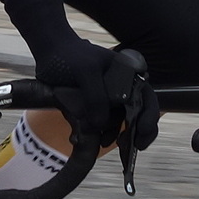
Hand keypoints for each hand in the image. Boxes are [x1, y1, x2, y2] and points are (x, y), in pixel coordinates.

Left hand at [3, 0, 147, 146]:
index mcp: (128, 76)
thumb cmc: (70, 55)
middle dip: (135, 132)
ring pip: (118, 122)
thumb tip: (100, 125)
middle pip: (137, 114)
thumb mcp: (86, 72)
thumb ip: (96, 97)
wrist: (49, 51)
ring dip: (114, 135)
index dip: (149, 118)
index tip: (141, 133)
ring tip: (103, 142)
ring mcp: (107, 98)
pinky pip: (101, 123)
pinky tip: (91, 139)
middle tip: (129, 147)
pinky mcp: (93, 107)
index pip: (147, 99)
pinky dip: (98, 133)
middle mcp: (122, 88)